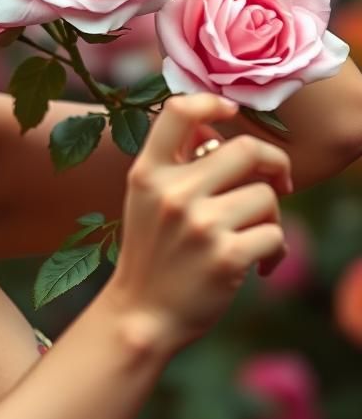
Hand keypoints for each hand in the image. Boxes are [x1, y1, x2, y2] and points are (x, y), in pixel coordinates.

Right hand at [105, 92, 292, 355]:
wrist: (141, 317)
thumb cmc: (152, 254)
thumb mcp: (146, 202)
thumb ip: (174, 163)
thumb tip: (212, 123)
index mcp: (147, 174)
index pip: (179, 112)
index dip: (212, 102)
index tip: (229, 112)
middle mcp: (171, 194)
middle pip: (247, 150)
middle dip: (273, 164)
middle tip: (276, 183)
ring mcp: (199, 225)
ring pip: (267, 196)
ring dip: (270, 218)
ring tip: (251, 238)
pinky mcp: (226, 257)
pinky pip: (276, 236)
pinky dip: (274, 251)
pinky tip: (257, 265)